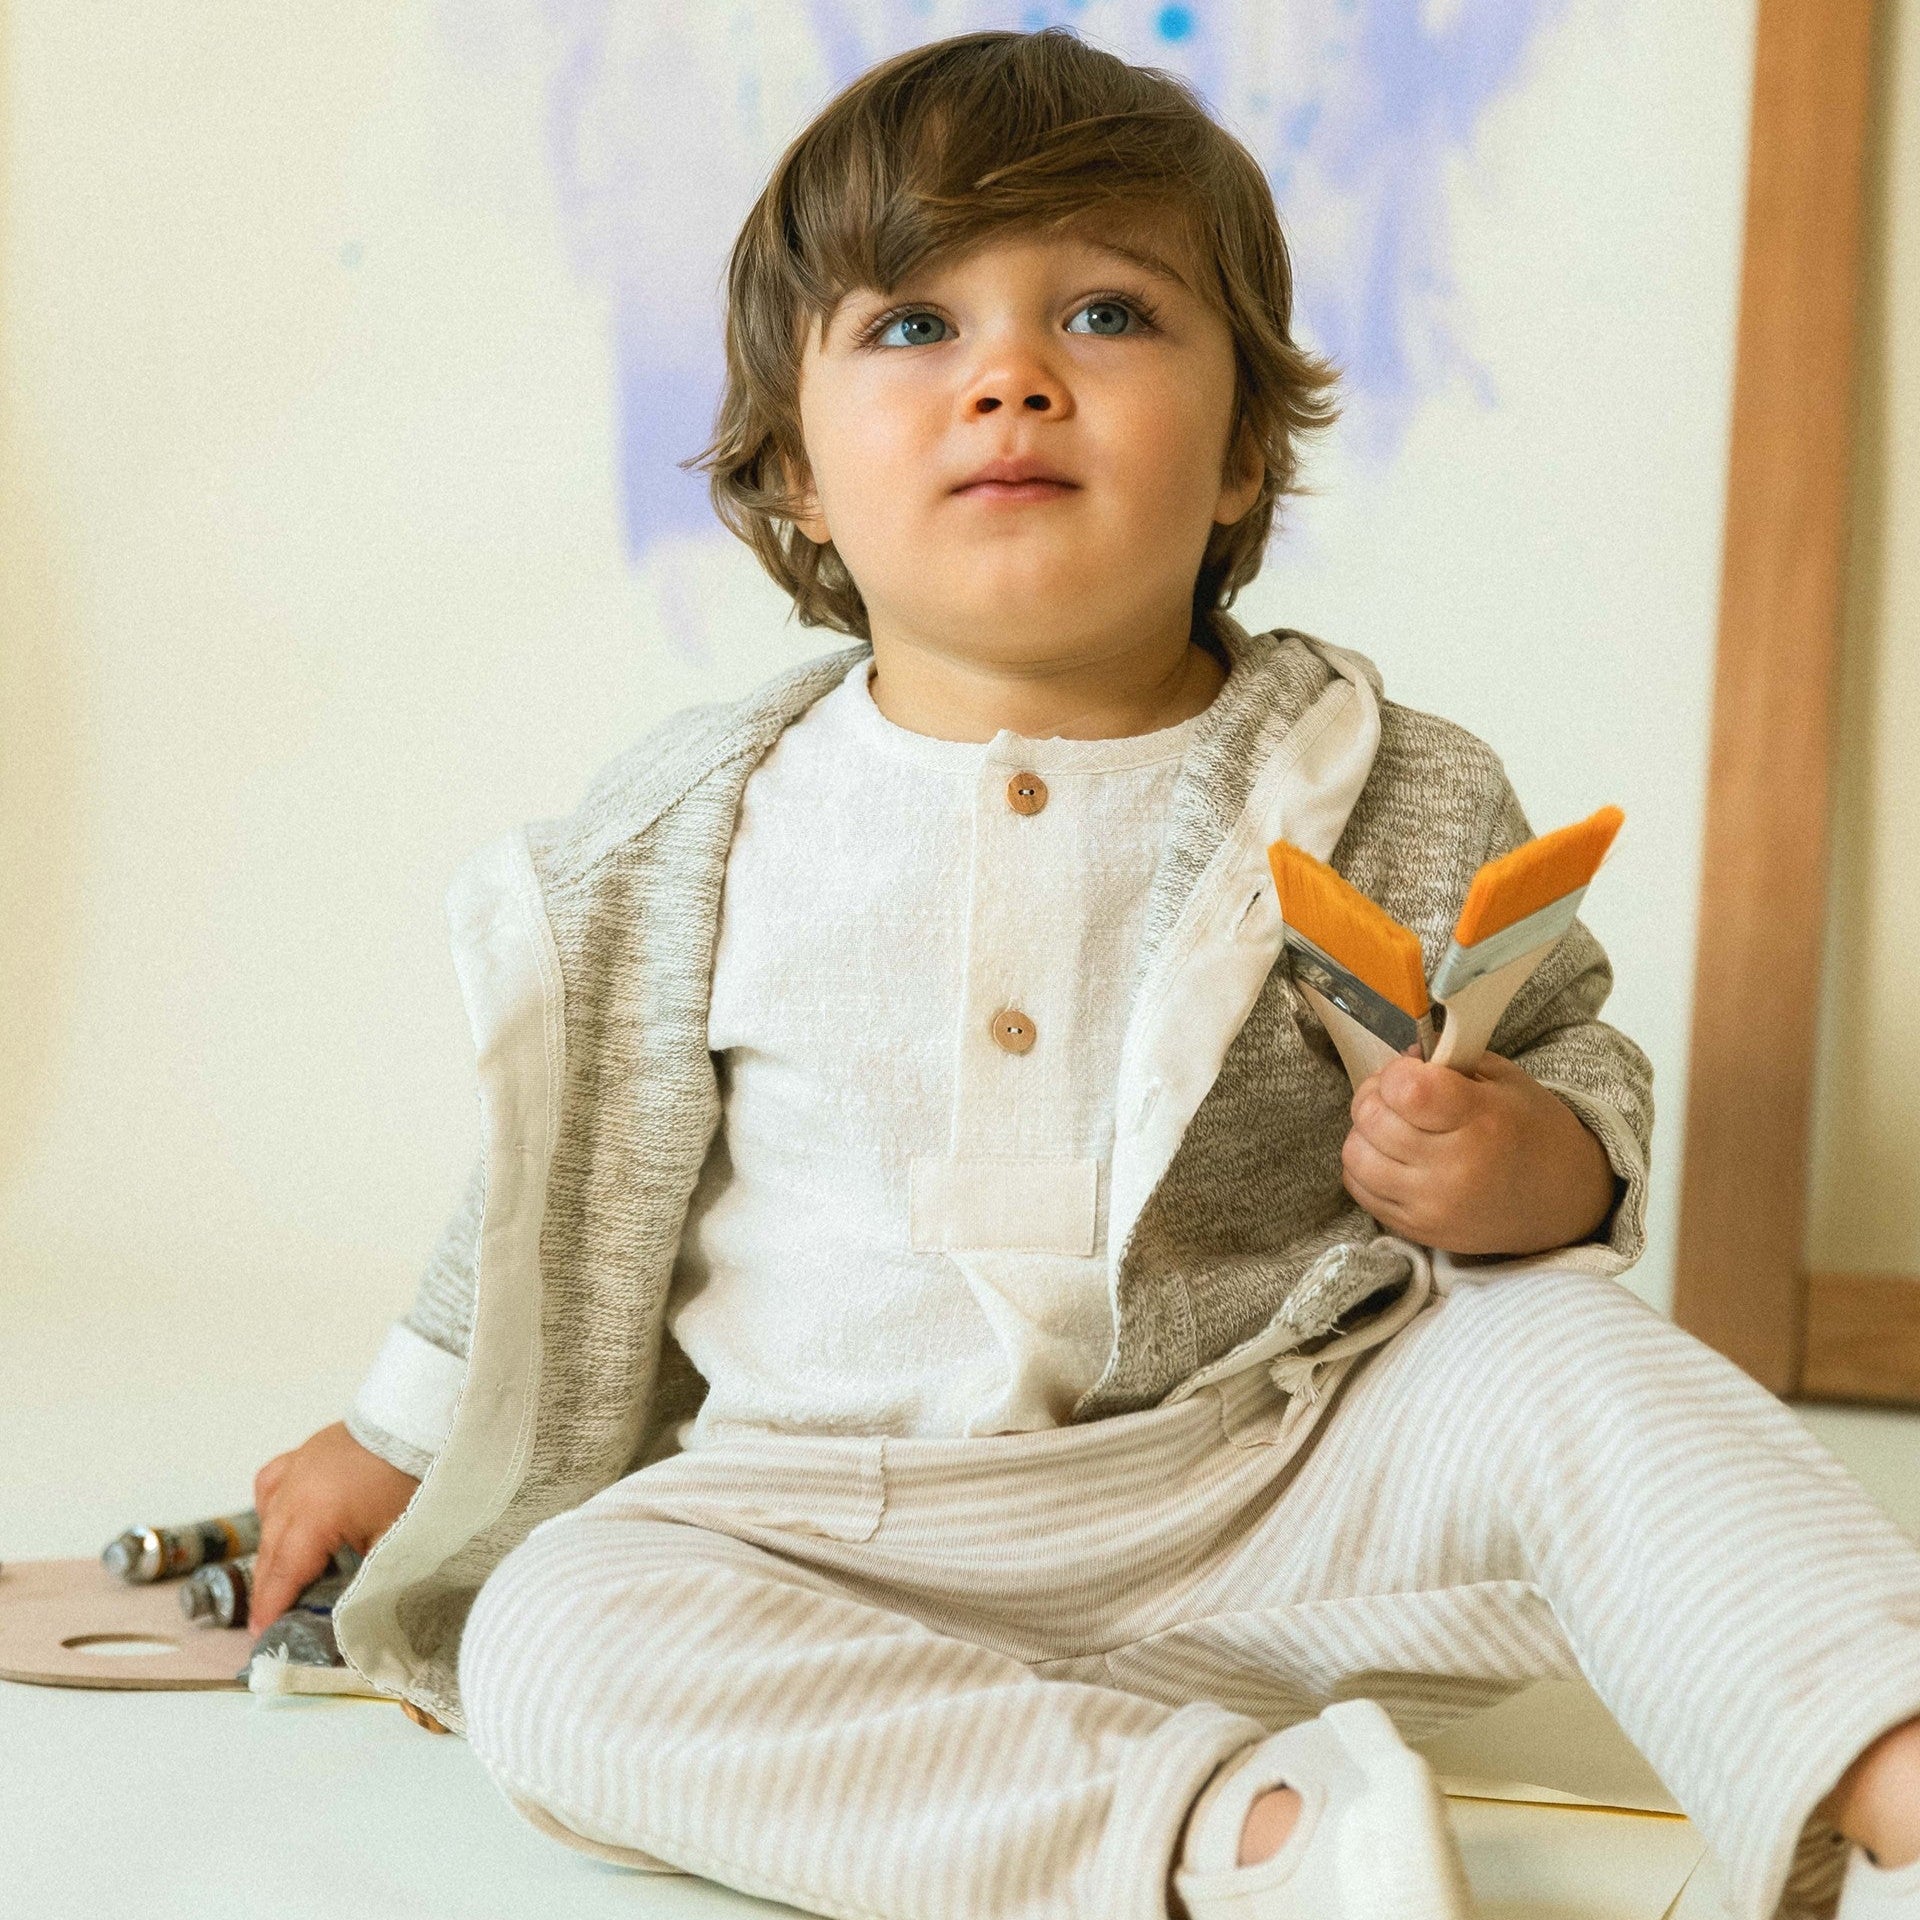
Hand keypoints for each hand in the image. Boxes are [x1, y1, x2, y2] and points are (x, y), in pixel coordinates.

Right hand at [250, 1421, 418, 1631]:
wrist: (419, 1421)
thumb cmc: (411, 1480)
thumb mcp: (391, 1535)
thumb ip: (365, 1571)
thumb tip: (350, 1603)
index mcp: (314, 1517)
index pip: (285, 1572)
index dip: (272, 1606)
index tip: (261, 1635)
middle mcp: (293, 1493)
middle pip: (272, 1549)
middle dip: (268, 1586)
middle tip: (266, 1619)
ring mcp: (296, 1468)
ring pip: (269, 1518)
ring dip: (272, 1550)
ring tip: (277, 1579)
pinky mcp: (305, 1452)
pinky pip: (272, 1485)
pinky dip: (272, 1507)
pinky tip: (283, 1521)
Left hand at [1341, 1048, 1616, 1256]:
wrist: (1563, 1199)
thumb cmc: (1531, 1130)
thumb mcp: (1504, 1081)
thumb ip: (1450, 1060)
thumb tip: (1402, 1054)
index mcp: (1481, 1120)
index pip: (1406, 1088)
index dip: (1397, 1071)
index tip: (1412, 1071)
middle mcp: (1454, 1168)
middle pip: (1373, 1119)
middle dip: (1375, 1095)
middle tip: (1397, 1094)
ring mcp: (1432, 1204)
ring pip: (1356, 1156)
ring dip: (1364, 1132)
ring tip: (1392, 1125)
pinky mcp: (1418, 1229)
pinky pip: (1360, 1189)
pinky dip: (1364, 1166)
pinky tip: (1390, 1155)